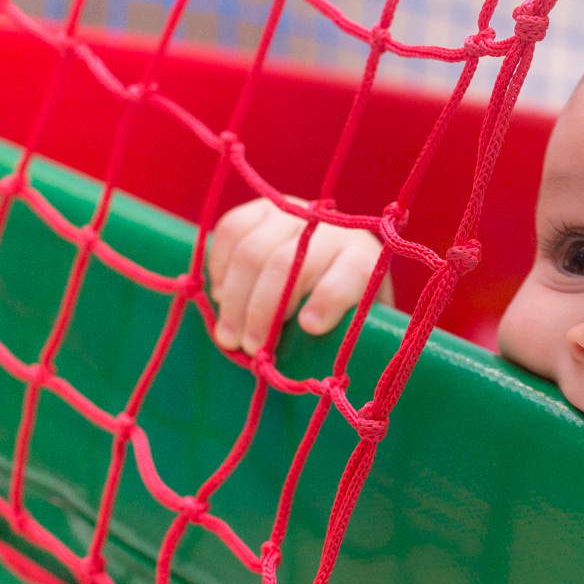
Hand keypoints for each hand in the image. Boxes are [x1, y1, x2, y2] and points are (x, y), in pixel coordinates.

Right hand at [207, 197, 392, 353]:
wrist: (335, 263)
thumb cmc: (345, 311)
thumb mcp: (356, 328)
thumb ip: (345, 340)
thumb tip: (323, 374)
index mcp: (364, 261)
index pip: (348, 275)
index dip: (328, 300)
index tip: (309, 328)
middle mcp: (331, 230)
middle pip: (289, 263)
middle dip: (263, 310)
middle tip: (249, 349)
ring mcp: (295, 213)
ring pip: (254, 248)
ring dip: (235, 296)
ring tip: (228, 336)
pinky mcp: (264, 209)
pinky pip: (232, 228)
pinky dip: (220, 264)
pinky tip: (221, 295)